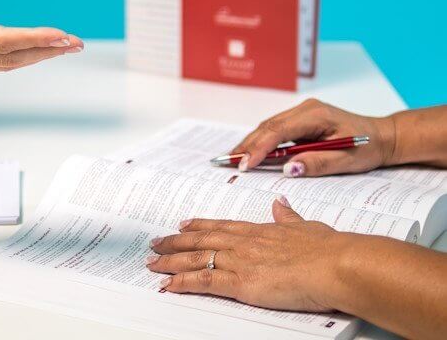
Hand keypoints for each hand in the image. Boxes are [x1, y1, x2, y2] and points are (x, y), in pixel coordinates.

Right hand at [0, 0, 81, 81]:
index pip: (3, 40)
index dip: (35, 39)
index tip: (62, 35)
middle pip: (12, 57)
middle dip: (47, 50)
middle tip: (76, 43)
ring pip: (5, 64)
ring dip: (36, 56)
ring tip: (64, 46)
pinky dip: (18, 58)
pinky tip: (32, 51)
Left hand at [147, 197, 351, 311]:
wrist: (335, 264)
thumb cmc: (328, 249)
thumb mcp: (306, 227)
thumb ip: (289, 217)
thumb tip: (280, 203)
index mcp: (259, 230)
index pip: (221, 226)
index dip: (199, 225)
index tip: (183, 224)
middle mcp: (244, 242)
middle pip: (201, 240)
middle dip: (175, 242)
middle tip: (155, 243)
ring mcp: (240, 261)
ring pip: (195, 258)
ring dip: (170, 261)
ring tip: (152, 263)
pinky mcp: (240, 283)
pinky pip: (203, 281)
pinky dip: (182, 283)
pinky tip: (167, 285)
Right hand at [230, 99, 395, 176]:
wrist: (382, 136)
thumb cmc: (367, 147)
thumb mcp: (347, 160)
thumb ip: (317, 163)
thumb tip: (288, 169)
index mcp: (316, 115)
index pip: (279, 131)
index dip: (259, 148)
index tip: (245, 165)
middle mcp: (305, 109)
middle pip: (268, 127)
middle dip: (247, 145)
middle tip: (228, 163)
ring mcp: (301, 113)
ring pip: (268, 127)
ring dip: (250, 143)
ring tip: (233, 159)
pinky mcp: (299, 120)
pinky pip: (275, 130)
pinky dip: (260, 142)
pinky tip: (249, 153)